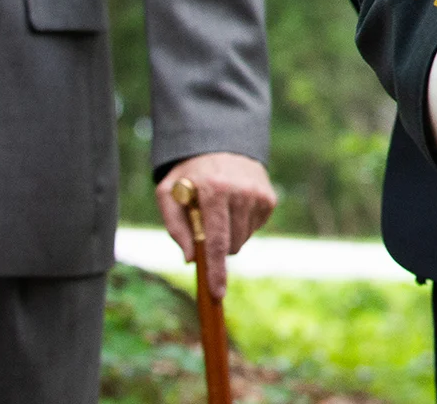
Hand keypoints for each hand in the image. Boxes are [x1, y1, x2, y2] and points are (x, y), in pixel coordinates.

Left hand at [157, 151, 275, 296]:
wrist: (220, 142)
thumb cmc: (188, 174)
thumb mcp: (168, 194)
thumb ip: (175, 227)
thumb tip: (190, 259)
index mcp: (214, 191)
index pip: (215, 240)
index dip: (215, 270)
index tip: (217, 293)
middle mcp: (241, 192)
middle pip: (230, 246)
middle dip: (215, 248)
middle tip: (203, 226)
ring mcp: (258, 195)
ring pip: (242, 240)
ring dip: (228, 236)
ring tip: (217, 211)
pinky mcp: (269, 198)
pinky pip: (253, 229)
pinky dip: (240, 225)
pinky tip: (232, 206)